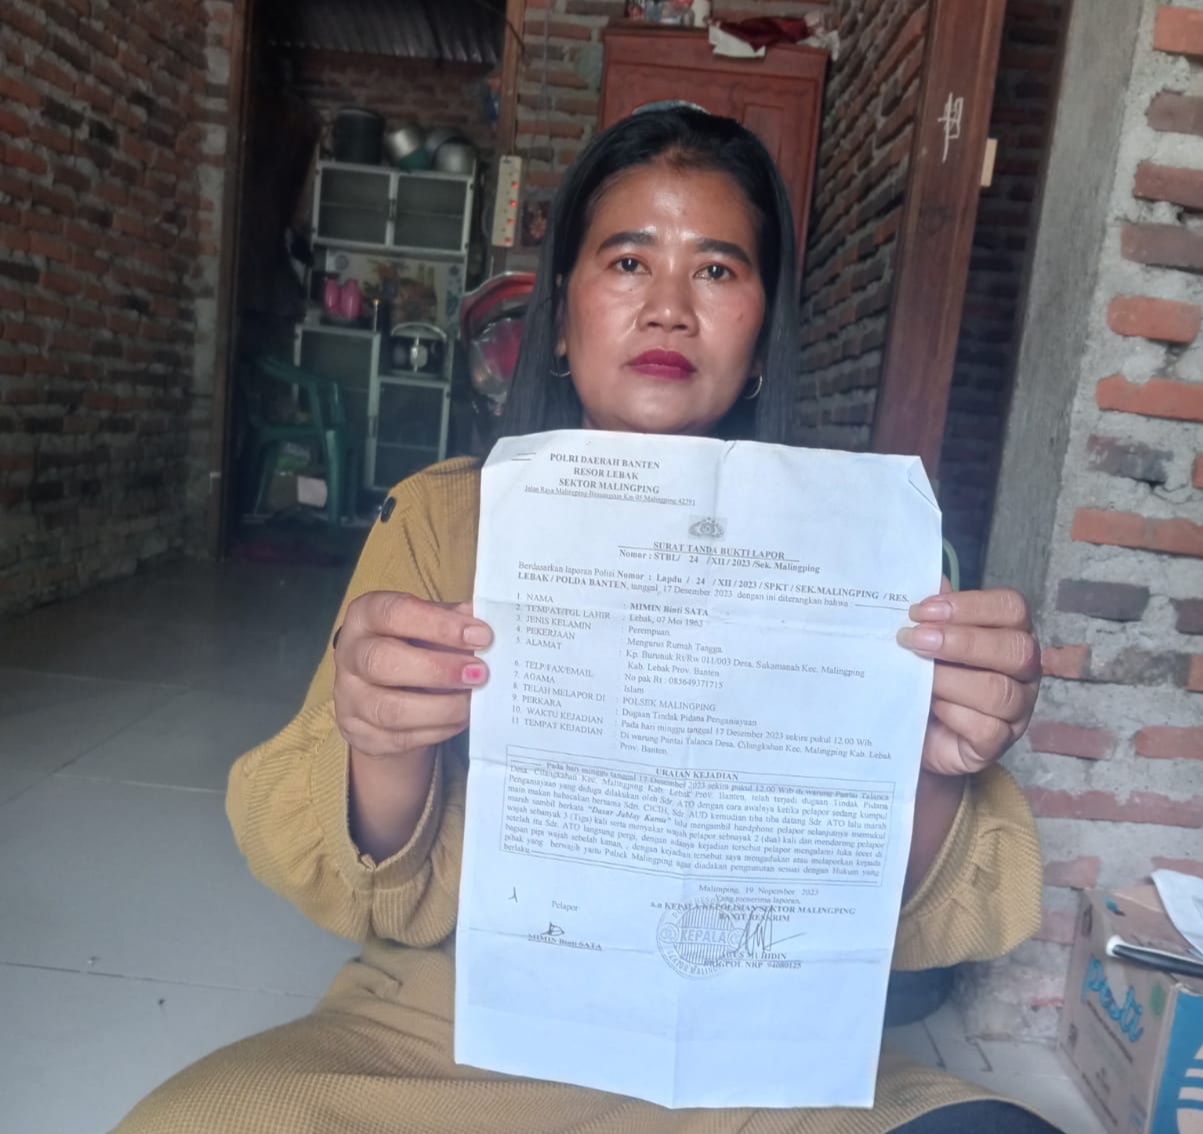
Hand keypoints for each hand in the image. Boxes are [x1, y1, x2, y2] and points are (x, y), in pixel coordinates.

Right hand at [333, 591, 492, 759]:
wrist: (384, 693)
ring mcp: (349, 698)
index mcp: (365, 616)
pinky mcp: (360, 734)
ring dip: (442, 707)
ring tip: (473, 700)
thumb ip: (454, 620)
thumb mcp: (429, 624)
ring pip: (391, 709)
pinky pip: (401, 738)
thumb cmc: (412, 647)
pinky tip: (460, 718)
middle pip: (382, 662)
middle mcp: (349, 654)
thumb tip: (484, 623)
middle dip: (438, 670)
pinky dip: (438, 729)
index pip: (395, 613)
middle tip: (479, 673)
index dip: (440, 625)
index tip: (482, 636)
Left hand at [898, 583, 1039, 776]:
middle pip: (1016, 648)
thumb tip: (923, 579)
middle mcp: (1023, 671)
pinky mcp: (997, 744)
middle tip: (914, 639)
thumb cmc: (924, 676)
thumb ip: (931, 612)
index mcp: (1010, 633)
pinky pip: (987, 728)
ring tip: (915, 673)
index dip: (968, 605)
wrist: (910, 730)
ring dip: (950, 678)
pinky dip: (953, 714)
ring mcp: (1016, 710)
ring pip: (1000, 691)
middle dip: (961, 641)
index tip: (920, 611)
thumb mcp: (924, 640)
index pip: (1011, 608)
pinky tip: (930, 705)